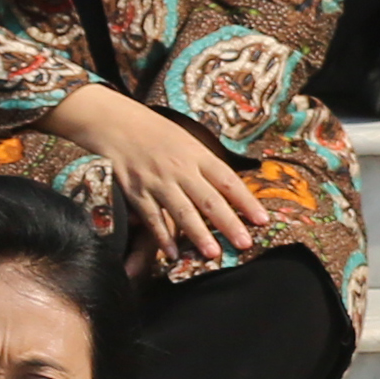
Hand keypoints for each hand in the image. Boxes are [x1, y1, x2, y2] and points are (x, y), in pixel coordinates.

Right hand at [53, 85, 262, 277]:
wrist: (116, 124)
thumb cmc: (158, 134)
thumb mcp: (188, 142)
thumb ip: (207, 167)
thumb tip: (232, 192)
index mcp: (198, 155)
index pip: (228, 180)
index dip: (247, 201)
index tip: (262, 220)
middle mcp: (181, 169)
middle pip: (209, 200)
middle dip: (229, 224)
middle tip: (245, 244)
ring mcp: (158, 182)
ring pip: (182, 212)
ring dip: (198, 235)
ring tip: (213, 254)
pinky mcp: (137, 193)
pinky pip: (153, 218)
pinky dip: (162, 237)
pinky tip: (172, 254)